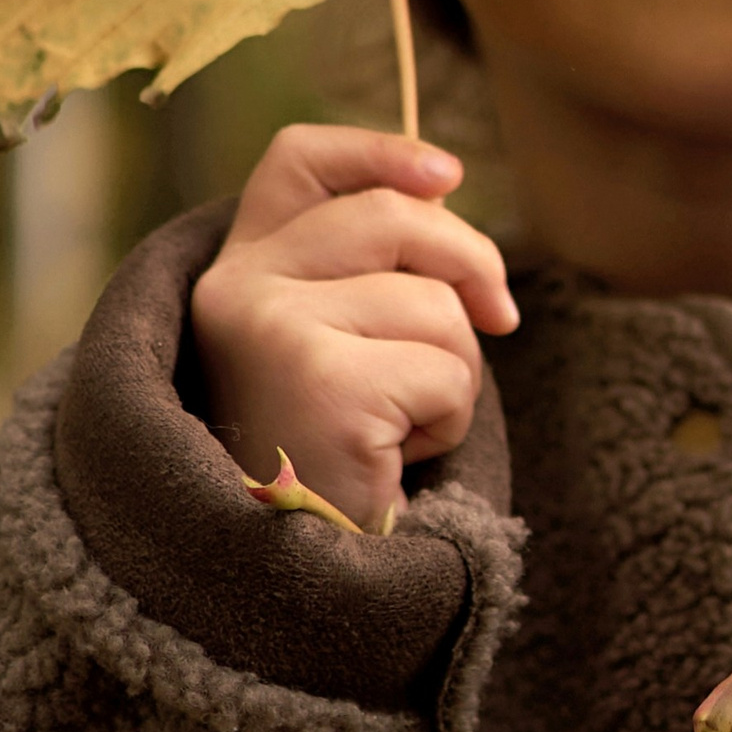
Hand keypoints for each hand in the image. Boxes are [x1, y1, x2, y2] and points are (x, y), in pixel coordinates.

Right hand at [190, 126, 517, 531]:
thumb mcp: (339, 343)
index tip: (447, 175)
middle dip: (470, 266)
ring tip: (396, 426)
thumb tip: (446, 191)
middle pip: (393, 216)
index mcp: (233, 272)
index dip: (380, 152)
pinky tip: (393, 457)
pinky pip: (447, 372)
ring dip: (452, 372)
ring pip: (436, 304)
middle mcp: (234, 291)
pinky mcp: (322, 383)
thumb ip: (372, 269)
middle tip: (497, 321)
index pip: (298, 162)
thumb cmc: (329, 455)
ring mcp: (270, 331)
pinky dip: (448, 421)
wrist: (288, 579)